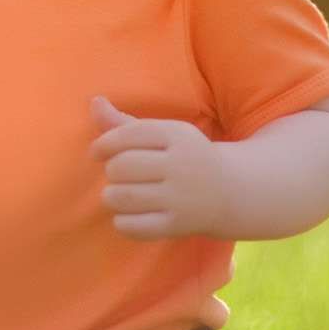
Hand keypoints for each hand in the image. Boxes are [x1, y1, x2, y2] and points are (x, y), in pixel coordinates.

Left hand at [88, 96, 228, 238]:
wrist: (233, 191)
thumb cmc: (184, 157)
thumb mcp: (163, 134)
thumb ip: (124, 122)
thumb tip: (95, 102)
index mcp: (178, 135)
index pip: (127, 135)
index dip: (103, 144)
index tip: (98, 152)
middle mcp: (182, 165)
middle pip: (121, 166)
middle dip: (112, 171)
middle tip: (120, 175)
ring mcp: (182, 198)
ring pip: (122, 196)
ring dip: (111, 196)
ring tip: (120, 194)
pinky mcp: (179, 225)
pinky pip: (133, 226)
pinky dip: (122, 222)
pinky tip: (129, 215)